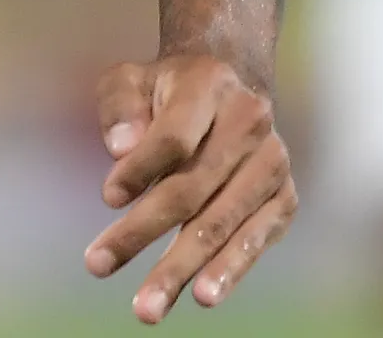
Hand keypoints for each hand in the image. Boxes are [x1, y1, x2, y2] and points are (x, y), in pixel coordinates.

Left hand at [87, 52, 295, 319]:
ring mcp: (273, 165)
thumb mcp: (130, 78)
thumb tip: (120, 150)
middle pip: (193, 188)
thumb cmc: (166, 88)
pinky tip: (203, 294)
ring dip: (182, 266)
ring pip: (222, 222)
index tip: (107, 198)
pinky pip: (255, 239)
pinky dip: (229, 269)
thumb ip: (120, 109)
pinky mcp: (285, 199)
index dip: (141, 169)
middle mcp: (250, 125)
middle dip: (143, 232)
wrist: (231, 83)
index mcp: (208, 87)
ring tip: (149, 304)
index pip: (175, 137)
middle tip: (98, 266)